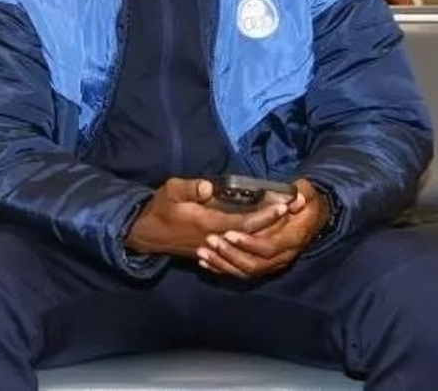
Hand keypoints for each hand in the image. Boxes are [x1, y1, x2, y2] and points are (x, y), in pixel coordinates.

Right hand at [125, 178, 290, 259]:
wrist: (145, 234)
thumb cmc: (158, 209)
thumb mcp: (170, 191)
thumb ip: (190, 188)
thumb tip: (209, 185)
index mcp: (208, 222)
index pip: (244, 222)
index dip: (265, 215)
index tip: (283, 205)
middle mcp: (215, 238)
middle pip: (251, 235)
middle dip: (273, 223)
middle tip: (292, 211)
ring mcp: (214, 247)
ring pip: (246, 244)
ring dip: (266, 233)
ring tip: (284, 221)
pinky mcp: (210, 251)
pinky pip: (236, 250)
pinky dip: (252, 244)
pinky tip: (263, 237)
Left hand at [197, 179, 330, 279]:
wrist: (313, 217)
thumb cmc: (306, 201)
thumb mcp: (307, 192)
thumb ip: (302, 194)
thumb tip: (296, 199)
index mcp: (293, 239)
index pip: (269, 248)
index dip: (248, 243)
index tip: (228, 232)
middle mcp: (283, 256)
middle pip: (254, 265)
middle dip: (230, 254)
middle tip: (209, 240)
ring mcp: (272, 263)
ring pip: (245, 272)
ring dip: (222, 263)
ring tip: (202, 252)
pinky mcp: (262, 264)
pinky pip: (241, 273)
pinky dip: (222, 269)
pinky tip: (204, 262)